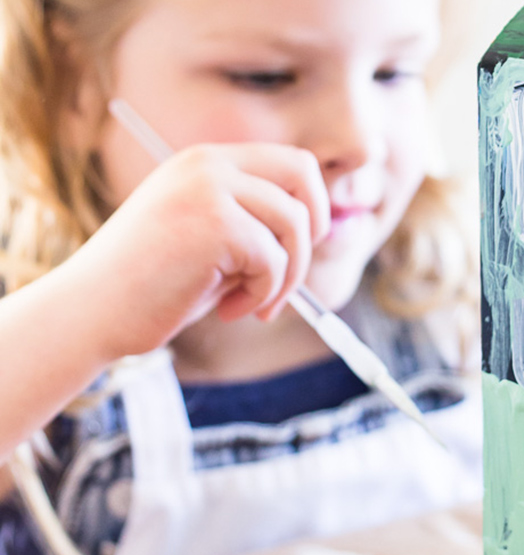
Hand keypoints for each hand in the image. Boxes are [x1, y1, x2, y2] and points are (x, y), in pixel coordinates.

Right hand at [65, 143, 329, 358]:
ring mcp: (209, 189)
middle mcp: (208, 164)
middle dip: (312, 228)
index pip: (290, 161)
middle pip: (303, 173)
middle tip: (290, 272)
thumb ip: (254, 222)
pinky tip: (230, 310)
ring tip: (252, 304)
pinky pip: (273, 260)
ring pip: (294, 224)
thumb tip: (318, 227)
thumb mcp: (209, 240)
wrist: (91, 312)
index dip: (309, 205)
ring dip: (286, 276)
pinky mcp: (214, 223)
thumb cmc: (151, 286)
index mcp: (205, 162)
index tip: (295, 248)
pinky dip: (263, 294)